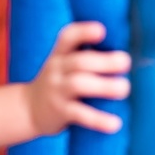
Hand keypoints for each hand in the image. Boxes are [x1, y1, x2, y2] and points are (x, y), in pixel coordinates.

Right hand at [26, 21, 130, 135]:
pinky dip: (98, 119)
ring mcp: (57, 91)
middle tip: (126, 62)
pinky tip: (115, 123)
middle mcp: (56, 69)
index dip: (84, 32)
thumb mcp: (64, 65)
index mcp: (60, 55)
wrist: (29, 109)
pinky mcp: (60, 112)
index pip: (68, 37)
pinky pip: (79, 114)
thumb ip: (86, 57)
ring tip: (124, 89)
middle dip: (105, 61)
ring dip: (104, 86)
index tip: (102, 30)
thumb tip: (126, 55)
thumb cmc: (59, 83)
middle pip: (79, 61)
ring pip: (78, 84)